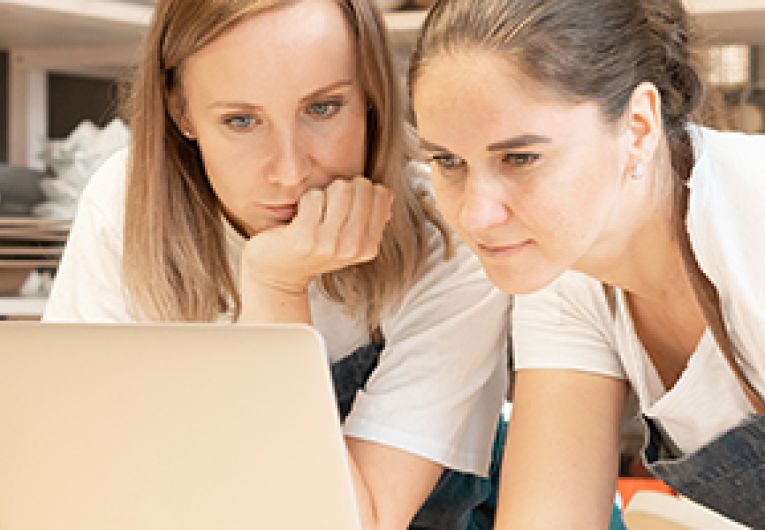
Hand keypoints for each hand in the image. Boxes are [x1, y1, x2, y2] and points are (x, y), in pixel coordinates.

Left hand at [241, 176, 393, 295]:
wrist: (278, 274)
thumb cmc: (314, 248)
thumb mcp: (348, 239)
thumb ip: (370, 218)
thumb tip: (387, 194)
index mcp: (369, 247)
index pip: (381, 194)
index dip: (361, 191)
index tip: (346, 205)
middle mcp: (353, 247)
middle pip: (362, 187)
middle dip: (344, 188)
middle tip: (328, 207)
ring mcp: (329, 244)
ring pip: (340, 189)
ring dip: (325, 193)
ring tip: (316, 213)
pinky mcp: (304, 238)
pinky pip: (314, 197)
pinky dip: (306, 200)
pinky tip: (300, 217)